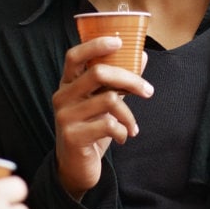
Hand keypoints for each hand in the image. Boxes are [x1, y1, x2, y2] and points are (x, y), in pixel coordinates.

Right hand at [52, 36, 152, 197]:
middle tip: (148, 91)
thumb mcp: (102, 102)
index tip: (118, 42)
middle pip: (99, 73)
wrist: (76, 166)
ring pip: (109, 100)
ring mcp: (65, 116)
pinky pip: (109, 125)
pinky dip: (124, 131)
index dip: (95, 45)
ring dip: (129, 114)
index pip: (74, 56)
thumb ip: (118, 80)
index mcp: (68, 84)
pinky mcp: (73, 136)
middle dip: (130, 79)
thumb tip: (141, 55)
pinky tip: (124, 137)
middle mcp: (62, 96)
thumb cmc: (91, 128)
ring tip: (133, 126)